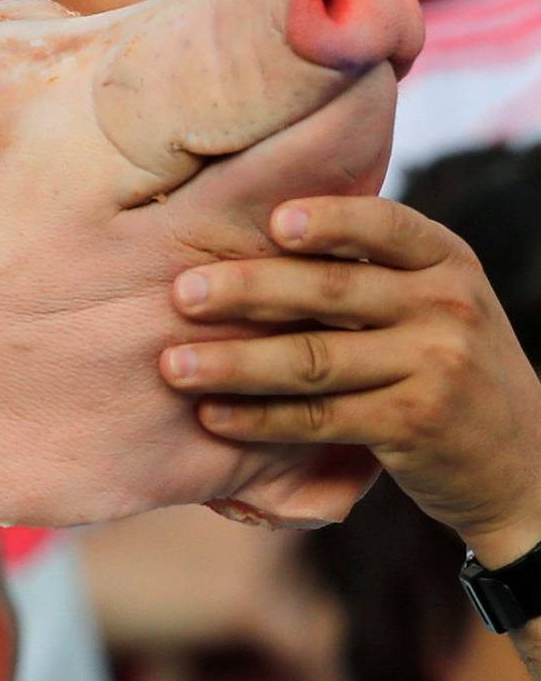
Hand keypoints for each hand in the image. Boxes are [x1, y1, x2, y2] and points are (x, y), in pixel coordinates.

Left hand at [162, 197, 540, 569]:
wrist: (522, 460)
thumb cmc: (450, 370)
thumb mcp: (437, 306)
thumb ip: (375, 276)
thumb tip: (268, 234)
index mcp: (446, 261)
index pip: (385, 226)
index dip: (328, 221)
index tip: (270, 220)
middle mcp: (445, 305)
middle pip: (330, 291)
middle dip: (248, 290)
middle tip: (181, 293)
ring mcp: (432, 366)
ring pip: (314, 360)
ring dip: (235, 363)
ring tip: (174, 364)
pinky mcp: (411, 425)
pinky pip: (318, 418)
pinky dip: (259, 419)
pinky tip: (214, 415)